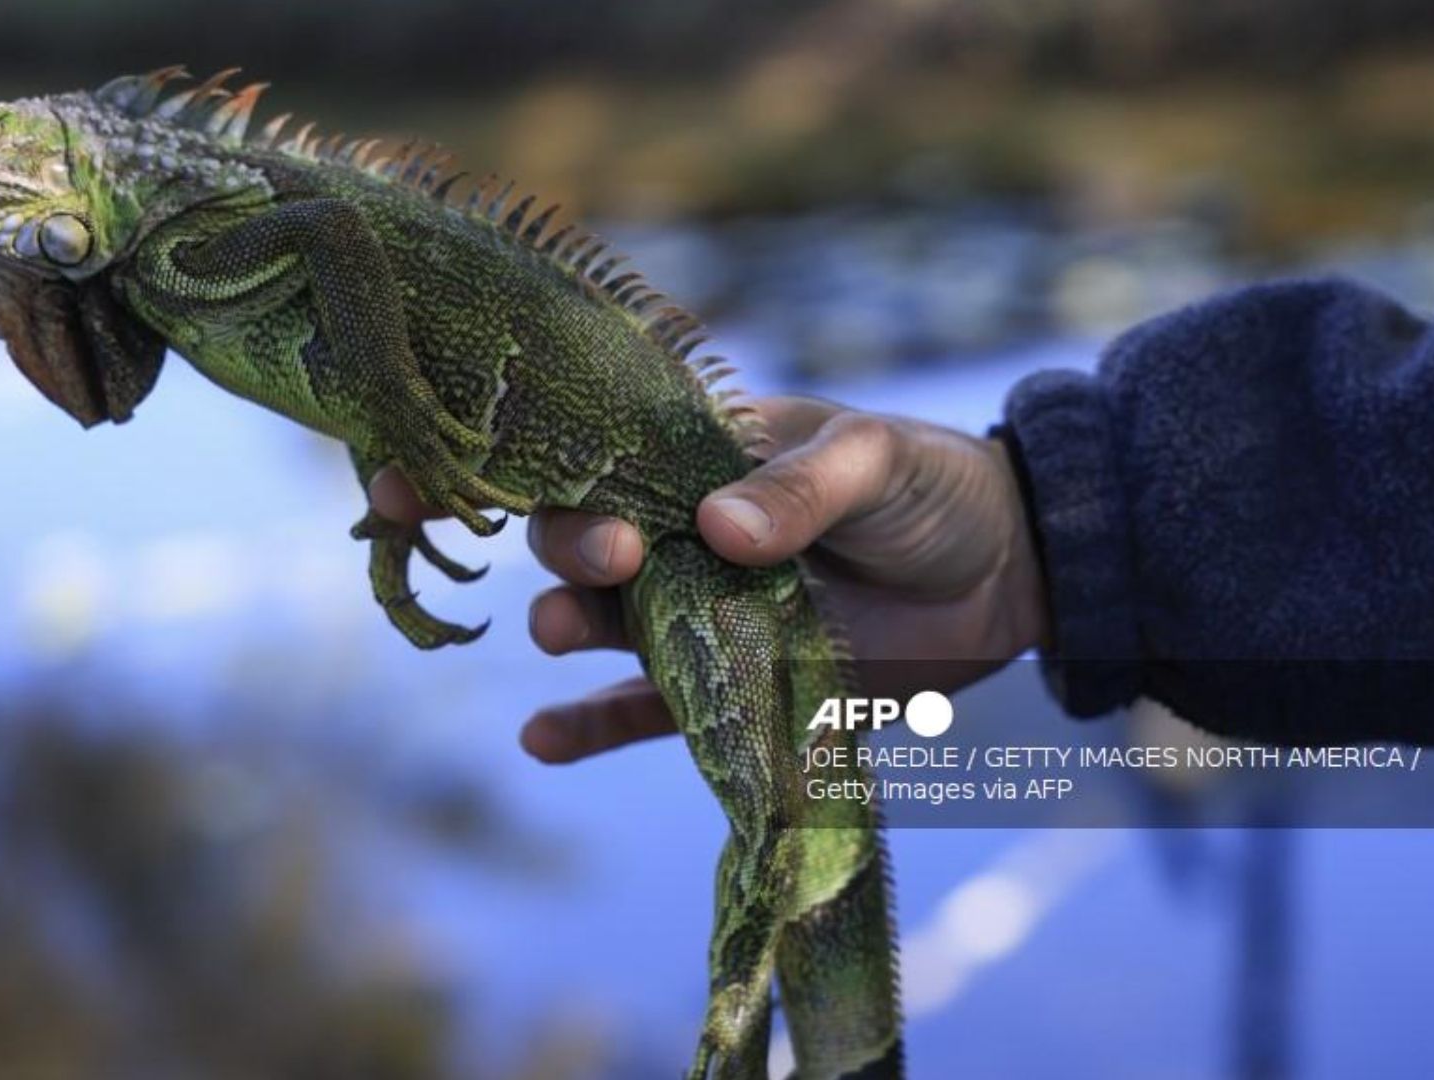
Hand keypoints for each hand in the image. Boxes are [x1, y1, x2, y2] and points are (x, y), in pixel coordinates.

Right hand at [367, 396, 1047, 763]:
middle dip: (569, 547)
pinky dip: (594, 726)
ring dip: (570, 629)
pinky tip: (542, 740)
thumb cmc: (937, 488)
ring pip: (605, 624)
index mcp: (699, 458)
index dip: (500, 459)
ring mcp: (703, 614)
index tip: (419, 471)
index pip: (584, 450)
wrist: (1014, 573)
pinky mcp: (735, 689)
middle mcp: (681, 533)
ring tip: (568, 638)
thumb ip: (799, 487)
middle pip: (581, 540)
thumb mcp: (877, 463)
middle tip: (612, 558)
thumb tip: (714, 528)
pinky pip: (648, 712)